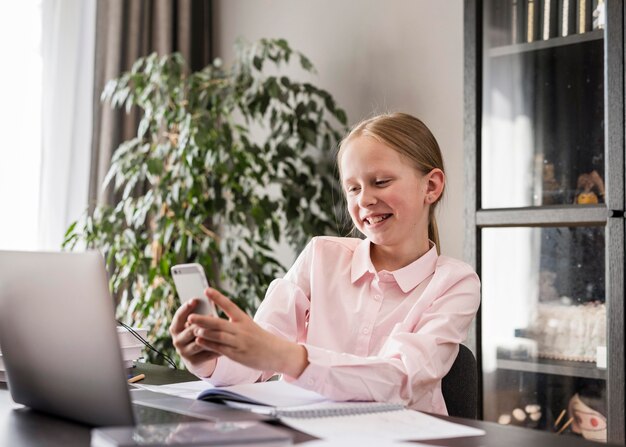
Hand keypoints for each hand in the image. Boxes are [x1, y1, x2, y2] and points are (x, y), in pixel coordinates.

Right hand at [169, 298, 218, 377]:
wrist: (196, 355)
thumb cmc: (197, 333)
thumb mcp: (194, 324)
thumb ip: (198, 315)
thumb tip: (208, 301)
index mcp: (175, 329)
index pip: (178, 316)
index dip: (186, 308)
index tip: (195, 299)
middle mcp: (177, 341)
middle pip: (190, 330)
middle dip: (202, 323)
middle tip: (214, 316)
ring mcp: (184, 352)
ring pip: (199, 343)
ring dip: (211, 336)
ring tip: (222, 330)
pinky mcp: (193, 361)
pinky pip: (207, 353)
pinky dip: (216, 348)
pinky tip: (226, 342)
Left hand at [188, 287, 308, 377]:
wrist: (277, 352)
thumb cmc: (260, 339)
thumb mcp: (249, 326)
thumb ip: (232, 324)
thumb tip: (212, 322)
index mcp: (244, 319)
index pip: (229, 305)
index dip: (217, 297)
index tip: (206, 290)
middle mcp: (241, 329)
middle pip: (219, 323)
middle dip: (203, 319)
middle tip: (190, 316)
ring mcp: (239, 342)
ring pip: (218, 336)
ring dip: (203, 332)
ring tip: (191, 329)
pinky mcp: (237, 354)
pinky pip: (220, 349)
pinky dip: (208, 345)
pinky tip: (199, 341)